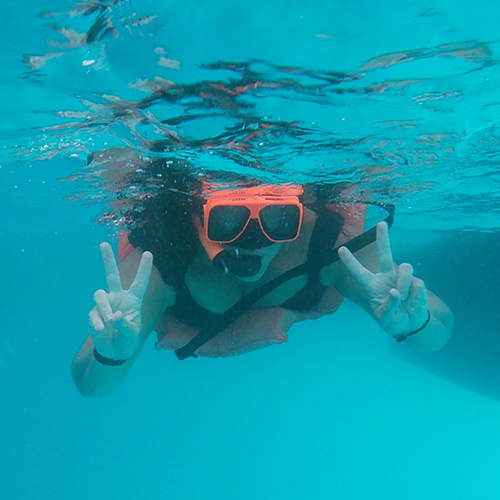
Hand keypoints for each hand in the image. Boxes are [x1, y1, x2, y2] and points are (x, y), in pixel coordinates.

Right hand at [89, 243, 152, 359]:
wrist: (114, 352)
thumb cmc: (128, 340)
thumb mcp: (133, 335)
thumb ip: (126, 326)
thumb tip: (114, 316)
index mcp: (133, 300)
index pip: (140, 282)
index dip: (144, 269)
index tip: (148, 253)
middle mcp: (118, 298)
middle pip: (111, 275)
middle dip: (107, 260)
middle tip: (103, 244)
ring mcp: (105, 304)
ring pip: (99, 295)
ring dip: (105, 308)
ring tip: (109, 321)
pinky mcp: (94, 313)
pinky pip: (93, 313)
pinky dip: (97, 322)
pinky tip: (101, 330)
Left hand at [338, 222, 428, 336]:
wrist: (411, 323)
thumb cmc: (392, 319)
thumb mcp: (385, 318)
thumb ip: (388, 306)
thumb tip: (396, 292)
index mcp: (372, 286)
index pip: (358, 272)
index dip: (350, 261)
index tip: (340, 249)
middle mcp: (386, 277)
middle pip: (385, 254)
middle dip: (383, 238)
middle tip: (381, 223)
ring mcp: (401, 278)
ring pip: (405, 267)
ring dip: (404, 282)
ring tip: (402, 297)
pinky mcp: (416, 283)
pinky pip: (417, 283)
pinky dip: (415, 297)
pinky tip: (412, 305)